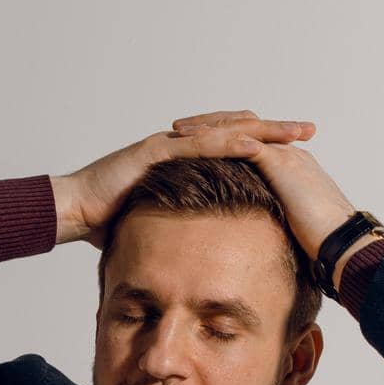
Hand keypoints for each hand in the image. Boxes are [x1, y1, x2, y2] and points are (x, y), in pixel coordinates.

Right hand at [52, 113, 327, 249]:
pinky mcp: (157, 151)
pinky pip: (199, 144)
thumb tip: (192, 254)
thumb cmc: (105, 220)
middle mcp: (180, 144)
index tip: (296, 152)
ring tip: (294, 131)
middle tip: (309, 130)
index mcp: (184, 160)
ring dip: (262, 131)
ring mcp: (169, 144)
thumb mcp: (154, 224)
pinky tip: (254, 142)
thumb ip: (176, 228)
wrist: (74, 210)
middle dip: (275, 131)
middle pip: (237, 131)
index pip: (232, 147)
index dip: (265, 148)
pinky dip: (228, 142)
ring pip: (225, 131)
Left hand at [169, 109, 359, 263]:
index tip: (198, 142)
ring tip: (179, 130)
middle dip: (211, 124)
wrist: (341, 240)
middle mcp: (286, 152)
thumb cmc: (320, 241)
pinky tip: (194, 145)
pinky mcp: (280, 163)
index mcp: (288, 164)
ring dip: (208, 128)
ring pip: (240, 129)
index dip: (225, 139)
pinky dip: (217, 142)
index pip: (252, 140)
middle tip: (180, 127)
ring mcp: (284, 154)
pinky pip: (243, 144)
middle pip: (243, 125)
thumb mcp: (290, 224)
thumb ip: (273, 217)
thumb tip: (256, 230)